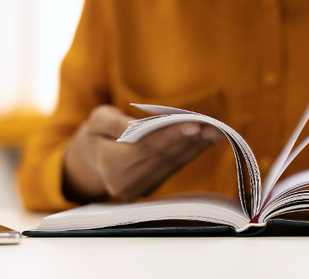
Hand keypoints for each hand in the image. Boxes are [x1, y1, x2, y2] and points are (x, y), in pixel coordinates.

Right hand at [62, 105, 223, 201]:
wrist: (93, 159)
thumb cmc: (96, 134)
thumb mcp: (96, 121)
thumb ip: (113, 122)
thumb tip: (134, 127)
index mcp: (110, 165)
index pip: (146, 148)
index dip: (170, 136)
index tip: (194, 124)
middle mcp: (125, 182)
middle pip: (163, 156)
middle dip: (189, 140)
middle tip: (213, 125)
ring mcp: (139, 188)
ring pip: (172, 163)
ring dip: (196, 147)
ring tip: (215, 131)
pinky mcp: (151, 187)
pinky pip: (174, 167)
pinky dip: (190, 152)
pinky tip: (206, 140)